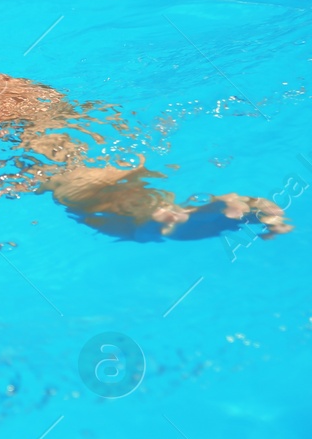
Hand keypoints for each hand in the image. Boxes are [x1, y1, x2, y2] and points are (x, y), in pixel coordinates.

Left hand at [153, 192, 290, 236]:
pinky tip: (271, 235)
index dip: (228, 207)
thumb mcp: (154, 224)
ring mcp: (222, 215)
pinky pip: (249, 221)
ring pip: (249, 211)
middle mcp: (213, 209)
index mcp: (197, 210)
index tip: (238, 215)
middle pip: (239, 204)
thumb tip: (164, 214)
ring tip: (284, 226)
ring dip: (265, 216)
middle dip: (256, 208)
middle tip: (275, 216)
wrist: (159, 224)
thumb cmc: (155, 225)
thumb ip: (160, 219)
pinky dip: (262, 225)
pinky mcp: (227, 222)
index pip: (216, 205)